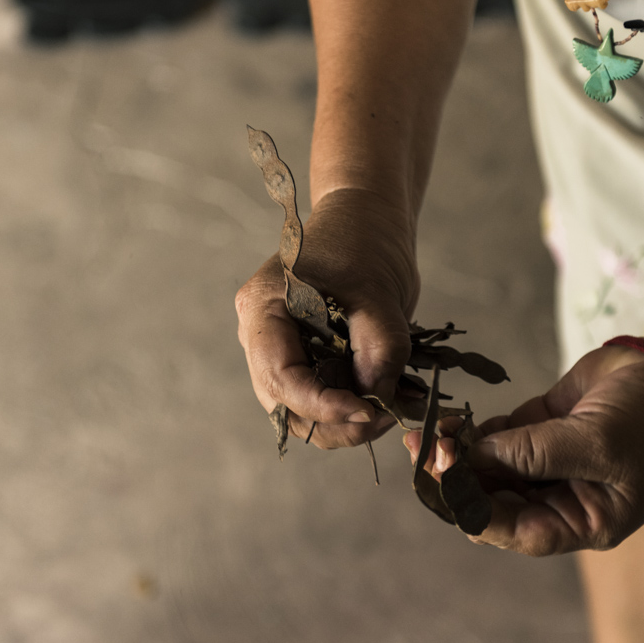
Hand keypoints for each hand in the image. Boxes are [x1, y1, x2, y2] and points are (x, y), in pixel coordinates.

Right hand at [236, 187, 418, 447]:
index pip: (281, 376)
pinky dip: (344, 408)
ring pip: (297, 411)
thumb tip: (376, 404)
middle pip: (283, 403)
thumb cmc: (365, 242)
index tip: (368, 412)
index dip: (322, 405)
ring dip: (340, 422)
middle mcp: (257, 334)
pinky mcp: (297, 358)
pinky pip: (312, 399)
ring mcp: (273, 349)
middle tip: (385, 416)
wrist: (364, 220)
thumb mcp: (379, 292)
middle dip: (333, 421)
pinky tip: (379, 397)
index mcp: (263, 308)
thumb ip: (379, 349)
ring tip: (387, 407)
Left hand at [406, 344, 643, 553]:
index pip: (518, 531)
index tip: (443, 483)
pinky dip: (471, 431)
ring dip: (458, 454)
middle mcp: (563, 500)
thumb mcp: (596, 444)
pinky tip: (448, 421)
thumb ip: (533, 453)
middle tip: (425, 452)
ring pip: (490, 468)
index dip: (476, 512)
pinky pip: (496, 437)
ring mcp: (550, 462)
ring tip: (427, 433)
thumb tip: (472, 456)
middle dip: (458, 480)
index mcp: (585, 523)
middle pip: (496, 502)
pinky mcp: (542, 427)